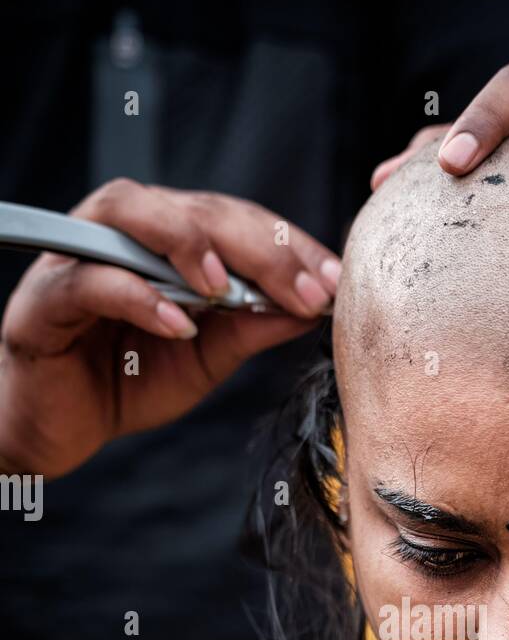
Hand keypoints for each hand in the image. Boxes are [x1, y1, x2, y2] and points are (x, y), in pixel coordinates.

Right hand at [0, 179, 341, 477]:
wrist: (59, 431)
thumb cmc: (127, 382)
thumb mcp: (206, 357)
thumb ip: (250, 326)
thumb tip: (312, 306)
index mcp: (166, 241)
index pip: (234, 221)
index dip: (286, 246)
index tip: (333, 280)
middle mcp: (123, 234)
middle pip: (193, 208)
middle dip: (256, 246)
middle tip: (305, 288)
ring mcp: (79, 256)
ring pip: (131, 215)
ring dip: (186, 242)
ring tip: (226, 285)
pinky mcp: (44, 299)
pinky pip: (90, 280)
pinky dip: (136, 297)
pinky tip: (177, 324)